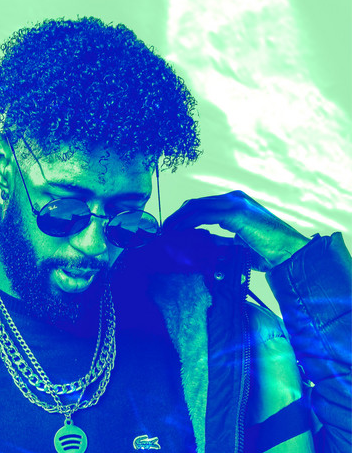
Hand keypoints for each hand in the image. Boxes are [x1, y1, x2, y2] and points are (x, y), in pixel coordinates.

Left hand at [165, 190, 309, 270]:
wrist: (290, 253)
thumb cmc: (268, 251)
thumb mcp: (238, 244)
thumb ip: (220, 240)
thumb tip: (202, 243)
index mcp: (236, 203)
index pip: (203, 206)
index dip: (184, 216)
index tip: (170, 229)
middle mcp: (235, 199)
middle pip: (196, 204)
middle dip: (177, 217)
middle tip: (163, 230)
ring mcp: (235, 203)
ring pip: (196, 207)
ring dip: (178, 220)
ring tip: (166, 232)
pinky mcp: (236, 213)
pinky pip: (203, 215)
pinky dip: (187, 222)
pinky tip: (177, 231)